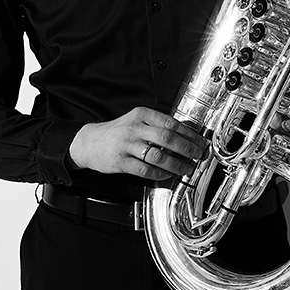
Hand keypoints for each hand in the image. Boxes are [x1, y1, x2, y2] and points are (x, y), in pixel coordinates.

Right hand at [69, 107, 205, 179]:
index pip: (171, 123)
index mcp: (142, 115)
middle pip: (167, 138)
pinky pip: (145, 169)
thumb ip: (157, 125)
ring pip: (158, 156)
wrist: (89, 142)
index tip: (200, 141)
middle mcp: (134, 128)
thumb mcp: (136, 120)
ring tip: (187, 168)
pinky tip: (168, 174)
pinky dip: (159, 173)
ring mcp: (127, 145)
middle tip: (198, 155)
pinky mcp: (120, 161)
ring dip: (176, 164)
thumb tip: (185, 136)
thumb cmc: (118, 132)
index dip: (189, 134)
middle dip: (187, 148)